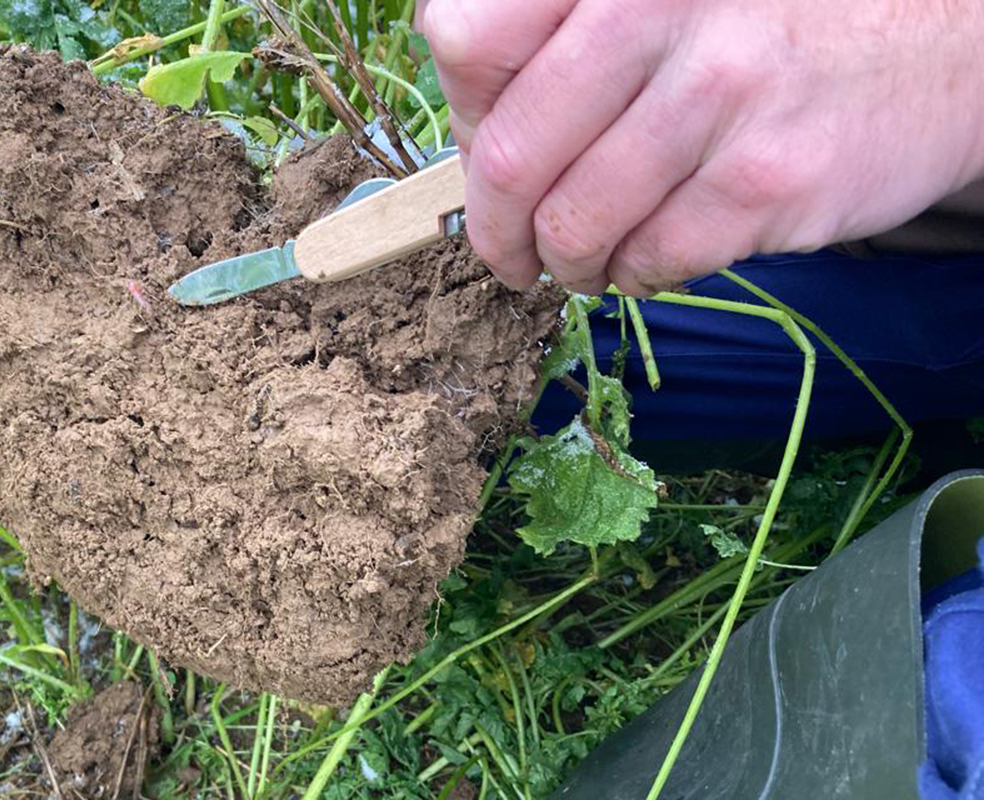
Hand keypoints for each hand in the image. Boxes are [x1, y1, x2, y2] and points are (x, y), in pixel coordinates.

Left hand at [416, 0, 983, 294]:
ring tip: (579, 260)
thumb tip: (469, 118)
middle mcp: (657, 7)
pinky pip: (651, 258)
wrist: (947, 39)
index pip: (468, 40)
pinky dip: (632, 274)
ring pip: (573, 224)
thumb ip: (563, 27)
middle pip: (507, 155)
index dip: (462, 110)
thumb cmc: (778, 16)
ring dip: (563, 262)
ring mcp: (719, 93)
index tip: (484, 140)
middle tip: (508, 250)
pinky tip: (646, 257)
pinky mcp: (769, 179)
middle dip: (495, 227)